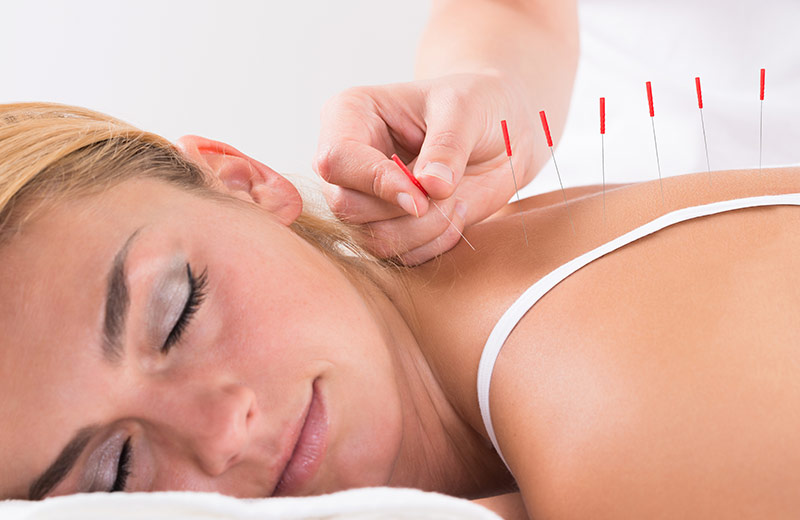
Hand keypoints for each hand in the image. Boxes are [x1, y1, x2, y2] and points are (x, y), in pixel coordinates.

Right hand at [313, 71, 536, 264]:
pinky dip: (433, 244)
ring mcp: (364, 198)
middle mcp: (348, 161)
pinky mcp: (386, 227)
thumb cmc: (477, 104)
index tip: (424, 194)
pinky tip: (457, 215)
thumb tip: (430, 188)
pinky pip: (398, 256)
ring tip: (457, 201)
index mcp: (350, 115)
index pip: (337, 159)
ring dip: (423, 231)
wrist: (503, 131)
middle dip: (404, 211)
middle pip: (346, 206)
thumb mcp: (466, 110)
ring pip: (371, 238)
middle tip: (449, 194)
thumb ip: (446, 147)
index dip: (376, 182)